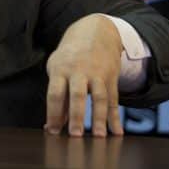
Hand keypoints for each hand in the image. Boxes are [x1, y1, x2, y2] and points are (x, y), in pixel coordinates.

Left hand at [44, 14, 123, 137]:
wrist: (95, 31)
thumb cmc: (70, 56)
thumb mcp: (58, 69)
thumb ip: (58, 96)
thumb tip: (55, 123)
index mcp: (60, 69)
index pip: (55, 93)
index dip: (53, 113)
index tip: (52, 131)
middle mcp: (78, 71)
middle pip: (77, 95)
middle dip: (76, 116)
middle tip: (75, 136)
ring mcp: (97, 74)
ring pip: (99, 98)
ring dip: (99, 119)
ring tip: (98, 137)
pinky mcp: (111, 77)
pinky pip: (114, 99)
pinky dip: (115, 117)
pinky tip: (117, 131)